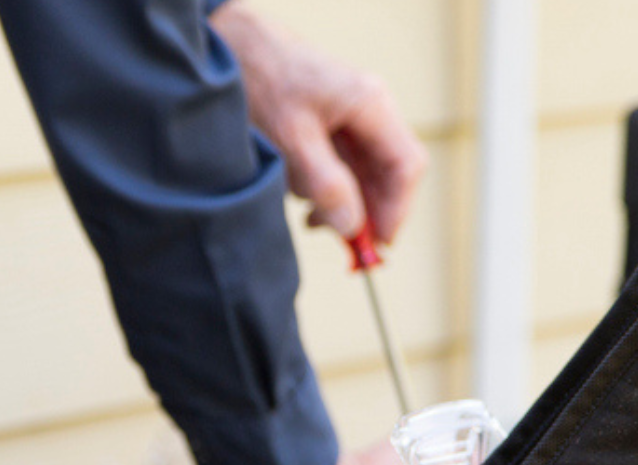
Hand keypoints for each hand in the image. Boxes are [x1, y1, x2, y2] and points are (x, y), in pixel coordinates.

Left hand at [210, 1, 427, 243]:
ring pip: (366, 172)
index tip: (376, 245)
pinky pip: (344, 165)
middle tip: (345, 245)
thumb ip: (326, 184)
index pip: (406, 165)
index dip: (397, 210)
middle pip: (389, 172)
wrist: (231, 46)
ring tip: (312, 216)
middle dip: (370, 211)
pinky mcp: (332, 124)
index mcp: (370, 104)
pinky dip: (330, 188)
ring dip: (346, 202)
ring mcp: (352, 116)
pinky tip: (306, 200)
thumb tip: (352, 226)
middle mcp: (370, 107)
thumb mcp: (291, 139)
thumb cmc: (260, 80)